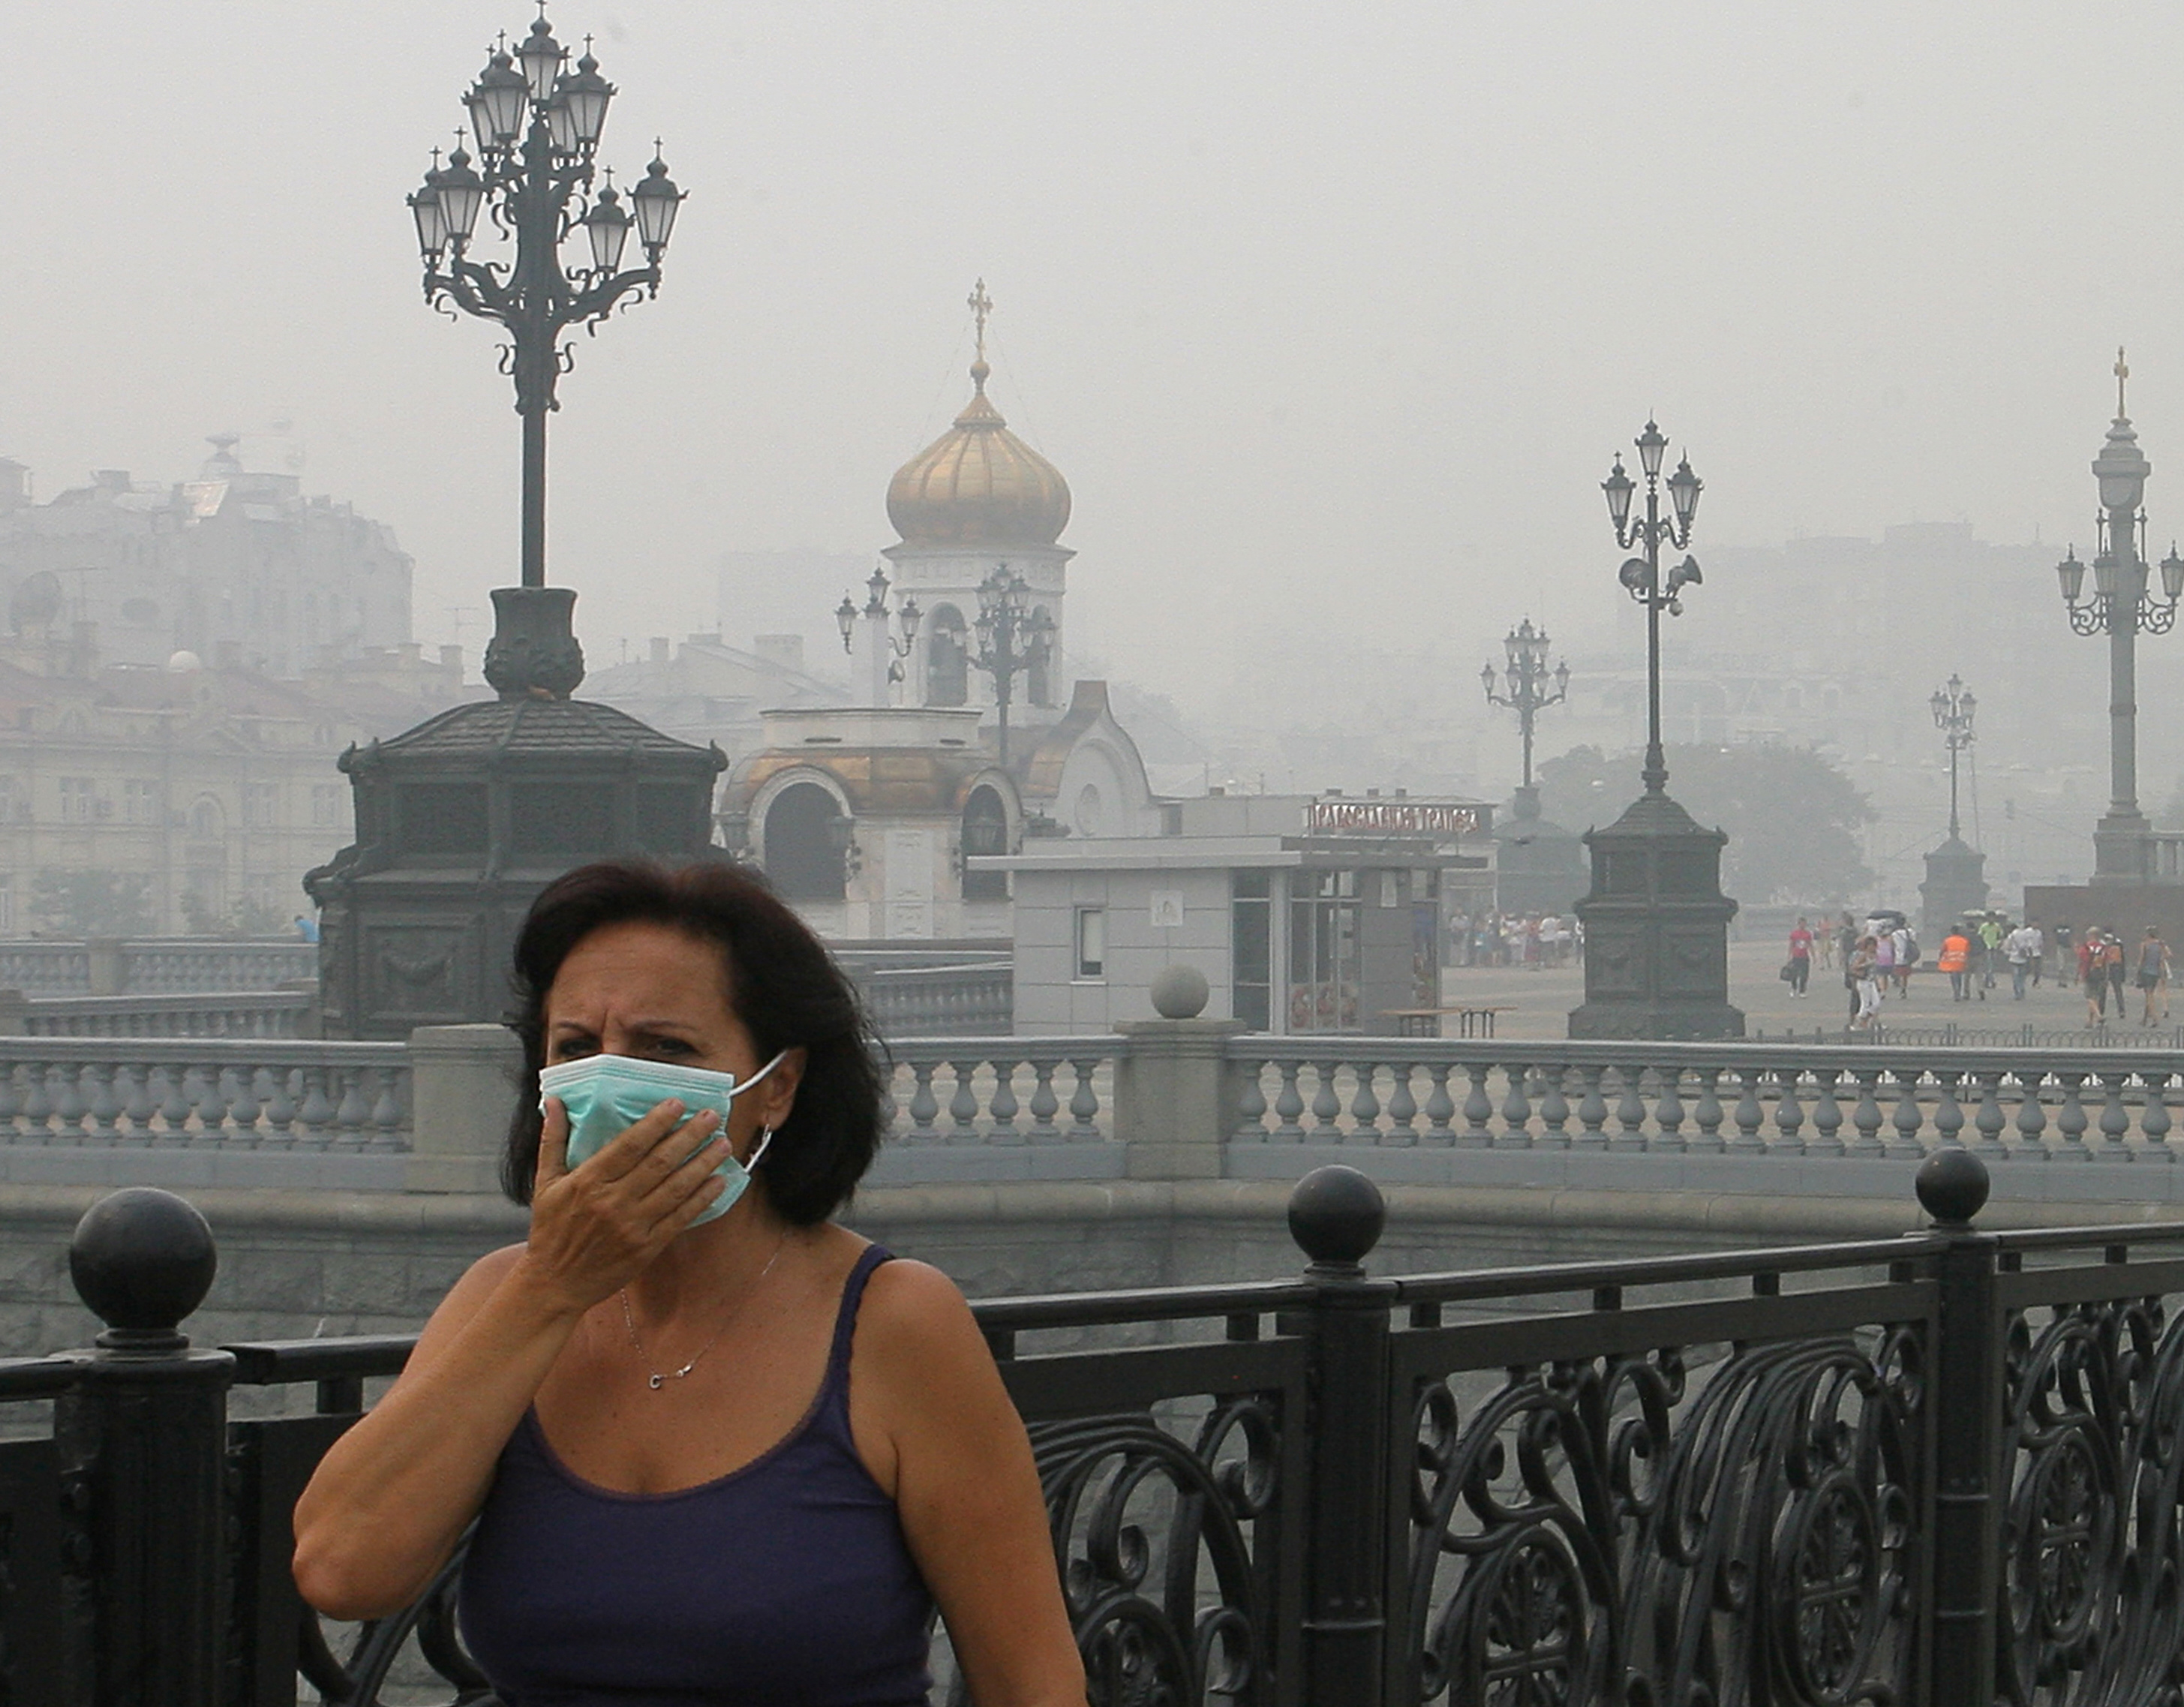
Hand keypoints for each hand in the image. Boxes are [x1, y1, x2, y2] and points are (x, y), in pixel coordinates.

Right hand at [520, 1097, 729, 1314]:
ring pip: (676, 1188)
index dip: (657, 1123)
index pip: (630, 1145)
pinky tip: (718, 1181)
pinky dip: (702, 1199)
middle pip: (660, 1162)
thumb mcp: (545, 1182)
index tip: (678, 1104)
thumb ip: (553, 1139)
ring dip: (704, 1163)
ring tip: (723, 1143)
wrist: (555, 1284)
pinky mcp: (646, 1248)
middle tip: (713, 1116)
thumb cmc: (550, 1230)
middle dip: (690, 1136)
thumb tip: (555, 1101)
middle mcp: (613, 1202)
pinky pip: (680, 1218)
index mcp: (588, 1181)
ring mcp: (632, 1226)